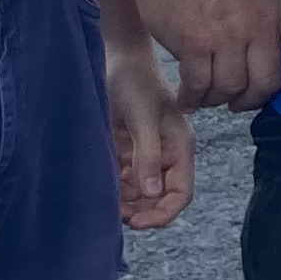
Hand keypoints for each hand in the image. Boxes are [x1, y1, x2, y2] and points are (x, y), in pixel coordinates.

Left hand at [108, 45, 193, 228]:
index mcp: (179, 148)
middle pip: (159, 198)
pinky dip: (112, 188)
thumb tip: (151, 194)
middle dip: (140, 210)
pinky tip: (100, 185)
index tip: (136, 222)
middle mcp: (166, 155)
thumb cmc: (135, 82)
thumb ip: (148, 156)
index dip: (162, 213)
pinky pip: (121, 180)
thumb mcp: (143, 119)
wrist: (114, 57)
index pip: (180, 193)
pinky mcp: (126, 152)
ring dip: (124, 202)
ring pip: (139, 193)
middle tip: (114, 214)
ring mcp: (145, 155)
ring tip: (104, 201)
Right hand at [129, 0, 280, 108]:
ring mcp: (225, 35)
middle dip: (254, 98)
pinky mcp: (194, 45)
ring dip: (221, 98)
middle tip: (242, 99)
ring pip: (231, 88)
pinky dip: (194, 98)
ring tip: (215, 95)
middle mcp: (258, 22)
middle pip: (266, 82)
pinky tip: (191, 98)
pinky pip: (199, 85)